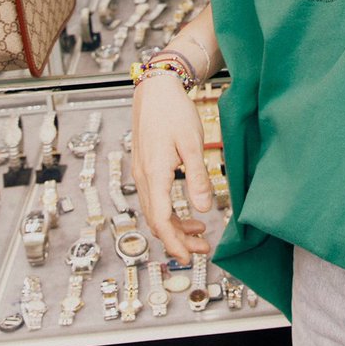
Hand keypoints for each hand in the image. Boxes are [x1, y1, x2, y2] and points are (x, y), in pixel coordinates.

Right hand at [131, 74, 212, 263]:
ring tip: (200, 235)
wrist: (155, 89)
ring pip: (156, 212)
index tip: (189, 256)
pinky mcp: (146, 168)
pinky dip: (171, 212)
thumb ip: (197, 177)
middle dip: (178, 240)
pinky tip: (189, 212)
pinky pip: (156, 199)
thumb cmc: (174, 111)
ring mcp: (142, 173)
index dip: (175, 242)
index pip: (161, 220)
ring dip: (176, 227)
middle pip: (157, 221)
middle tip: (202, 250)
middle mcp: (143, 178)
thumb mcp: (192, 144)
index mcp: (154, 174)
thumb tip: (203, 209)